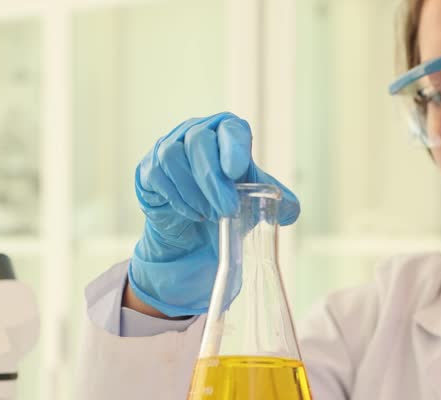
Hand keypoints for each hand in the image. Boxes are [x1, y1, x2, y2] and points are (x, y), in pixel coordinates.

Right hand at [128, 111, 299, 317]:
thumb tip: (290, 209)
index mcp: (225, 132)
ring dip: (194, 190)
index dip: (234, 146)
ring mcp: (168, 147)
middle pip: (199, 140)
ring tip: (210, 214)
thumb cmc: (223, 204)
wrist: (190, 231)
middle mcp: (195, 132)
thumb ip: (271, 200)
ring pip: (173, 155)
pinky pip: (157, 175)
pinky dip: (177, 197)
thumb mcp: (251, 201)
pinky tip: (193, 213)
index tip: (237, 171)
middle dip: (213, 178)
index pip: (230, 128)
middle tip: (227, 209)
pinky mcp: (149, 169)